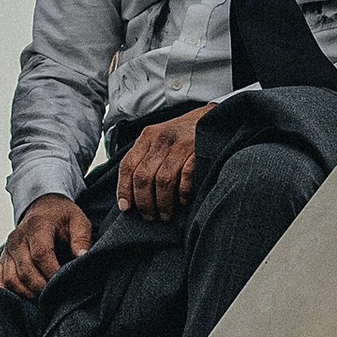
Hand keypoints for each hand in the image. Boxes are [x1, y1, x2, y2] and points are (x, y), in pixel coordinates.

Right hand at [0, 195, 90, 293]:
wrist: (42, 209)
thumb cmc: (61, 217)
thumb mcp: (78, 220)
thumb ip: (82, 238)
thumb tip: (82, 257)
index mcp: (36, 227)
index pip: (41, 254)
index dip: (52, 273)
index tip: (64, 284)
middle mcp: (17, 239)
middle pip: (25, 271)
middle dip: (42, 288)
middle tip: (57, 297)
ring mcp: (7, 251)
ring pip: (11, 280)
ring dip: (28, 294)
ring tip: (45, 299)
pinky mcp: (2, 260)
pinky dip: (10, 293)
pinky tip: (26, 298)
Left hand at [116, 107, 211, 221]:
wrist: (213, 120)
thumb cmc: (182, 137)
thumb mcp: (158, 139)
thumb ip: (144, 157)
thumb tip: (129, 192)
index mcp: (148, 136)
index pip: (127, 165)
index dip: (123, 189)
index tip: (125, 207)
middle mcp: (162, 138)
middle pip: (144, 176)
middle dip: (144, 201)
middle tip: (148, 216)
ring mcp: (182, 144)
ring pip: (163, 180)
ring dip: (162, 203)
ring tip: (164, 215)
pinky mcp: (199, 150)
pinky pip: (186, 176)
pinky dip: (183, 193)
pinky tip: (182, 201)